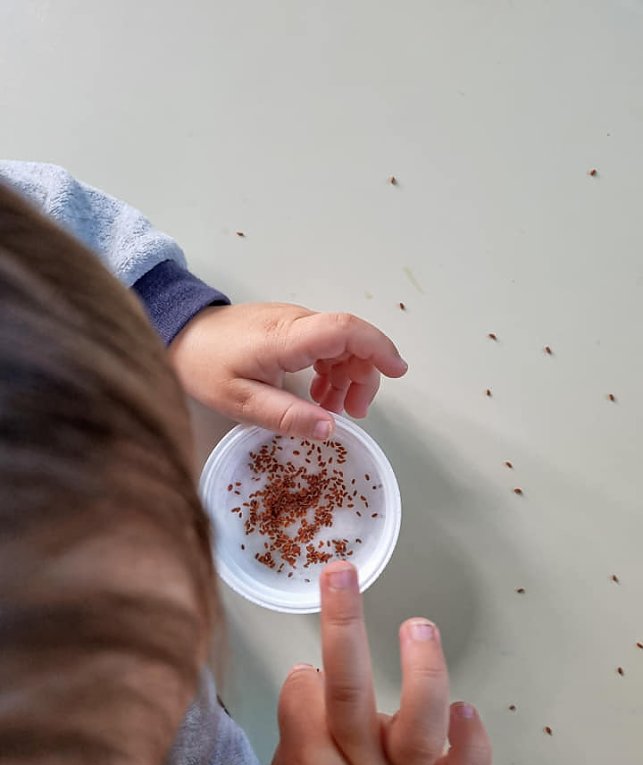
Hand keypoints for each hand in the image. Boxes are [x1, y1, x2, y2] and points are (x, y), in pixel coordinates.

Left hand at [169, 303, 407, 439]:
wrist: (178, 333)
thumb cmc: (204, 365)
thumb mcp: (241, 401)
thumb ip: (287, 416)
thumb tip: (331, 429)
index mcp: (286, 338)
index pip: (345, 330)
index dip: (377, 348)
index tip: (397, 371)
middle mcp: (296, 322)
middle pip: (351, 340)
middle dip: (364, 376)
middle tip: (354, 413)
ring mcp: (294, 322)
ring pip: (341, 344)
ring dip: (348, 376)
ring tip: (333, 408)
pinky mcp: (289, 327)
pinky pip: (325, 345)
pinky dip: (332, 370)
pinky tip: (319, 394)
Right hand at [268, 562, 491, 764]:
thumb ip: (301, 722)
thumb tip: (316, 670)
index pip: (302, 692)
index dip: (306, 673)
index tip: (309, 671)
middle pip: (346, 692)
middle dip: (342, 624)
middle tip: (339, 574)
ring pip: (416, 726)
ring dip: (421, 670)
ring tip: (418, 627)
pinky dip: (470, 743)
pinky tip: (467, 710)